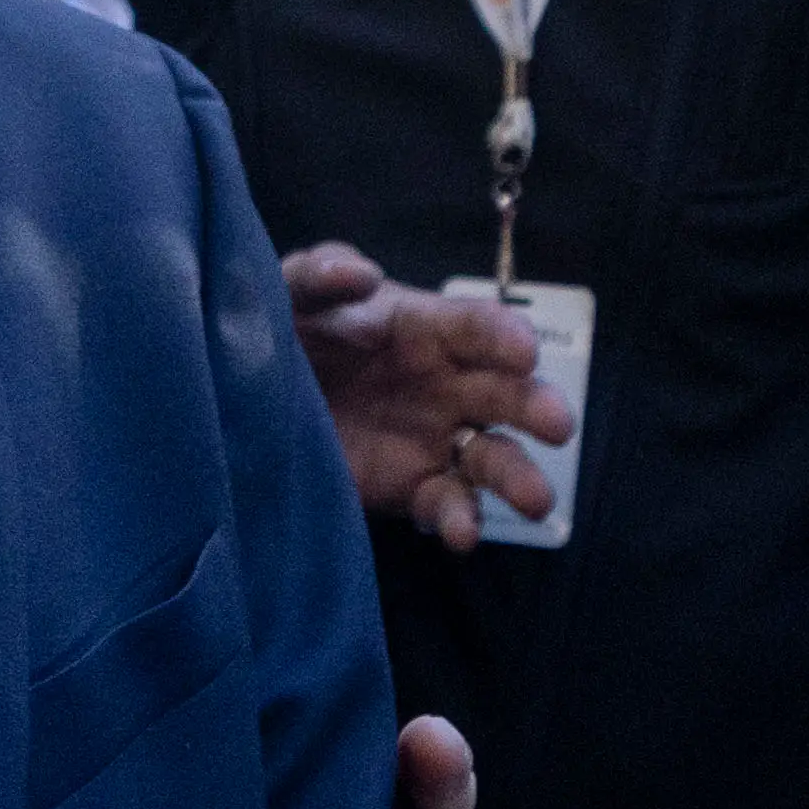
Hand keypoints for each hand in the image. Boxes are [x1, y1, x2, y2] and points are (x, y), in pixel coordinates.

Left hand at [288, 244, 566, 551]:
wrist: (251, 399)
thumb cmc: (287, 330)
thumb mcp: (291, 291)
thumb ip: (320, 275)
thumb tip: (361, 274)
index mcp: (426, 328)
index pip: (477, 327)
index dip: (503, 336)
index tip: (523, 352)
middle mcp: (446, 384)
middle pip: (507, 394)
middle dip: (536, 407)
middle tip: (556, 424)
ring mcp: (436, 439)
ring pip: (495, 457)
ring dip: (519, 476)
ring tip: (536, 498)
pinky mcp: (414, 487)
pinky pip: (449, 504)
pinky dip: (461, 520)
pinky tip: (461, 534)